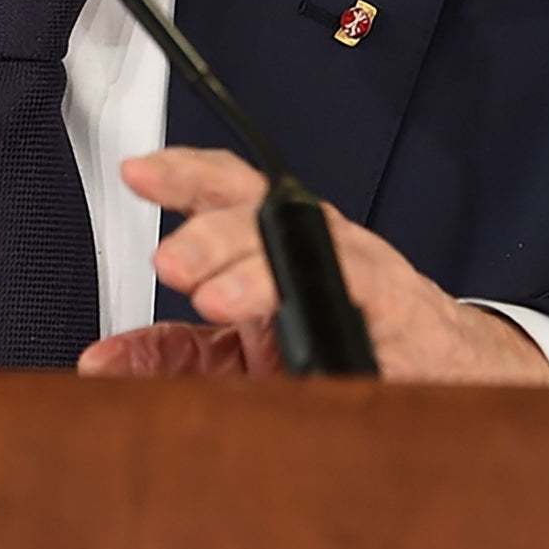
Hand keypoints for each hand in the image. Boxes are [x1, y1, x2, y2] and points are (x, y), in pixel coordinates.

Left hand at [77, 147, 548, 383]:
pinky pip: (363, 296)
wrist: (446, 374)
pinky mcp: (398, 309)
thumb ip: (175, 352)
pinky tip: (302, 327)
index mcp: (274, 241)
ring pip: (308, 247)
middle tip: (169, 261)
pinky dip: (330, 306)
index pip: (227, 190)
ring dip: (259, 271)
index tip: (137, 173)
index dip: (183, 173)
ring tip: (216, 299)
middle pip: (261, 209)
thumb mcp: (246, 353)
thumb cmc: (345, 344)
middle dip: (211, 230)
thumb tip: (101, 360)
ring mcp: (359, 268)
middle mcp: (315, 240)